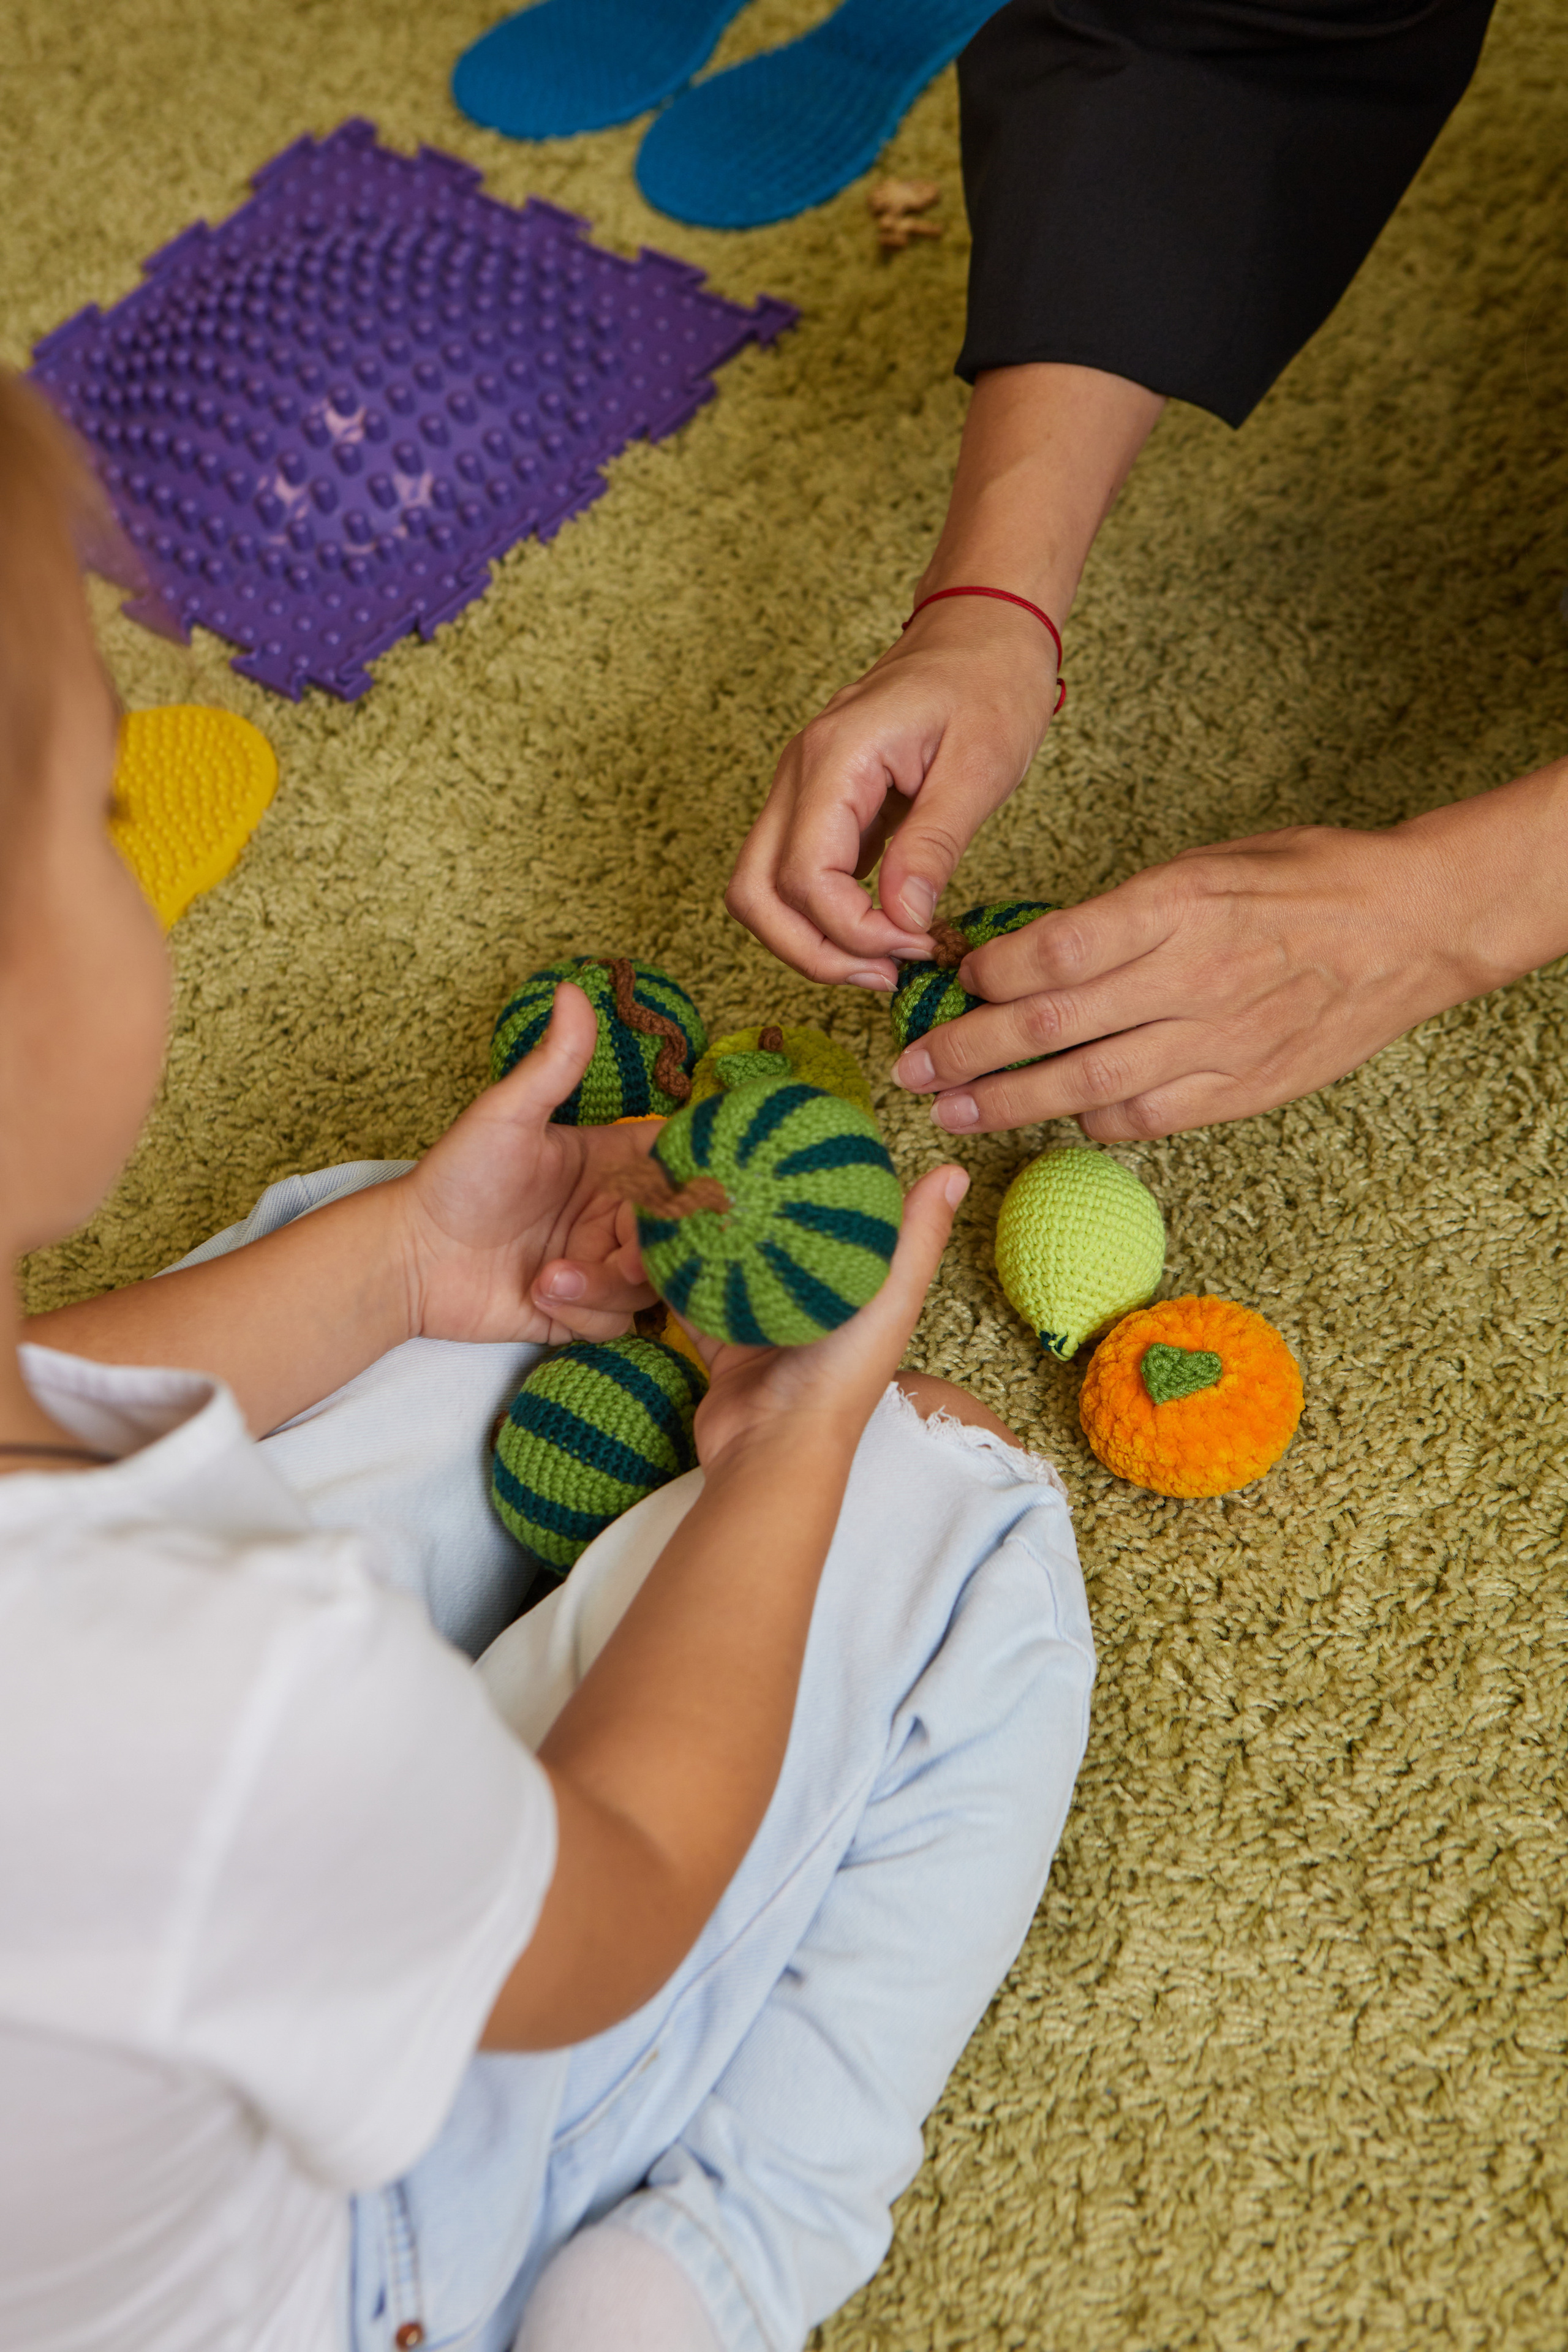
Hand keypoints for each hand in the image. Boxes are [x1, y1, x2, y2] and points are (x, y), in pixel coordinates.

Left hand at [394, 983, 658, 1343]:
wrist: (410, 1259)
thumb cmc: (455, 1179)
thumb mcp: (507, 1115)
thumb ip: (553, 1063)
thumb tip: (573, 988)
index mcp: (610, 1161)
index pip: (679, 1165)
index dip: (691, 1181)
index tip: (678, 1194)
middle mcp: (613, 1211)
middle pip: (675, 1234)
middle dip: (648, 1250)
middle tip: (615, 1253)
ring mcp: (600, 1261)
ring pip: (651, 1283)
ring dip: (603, 1284)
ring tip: (549, 1275)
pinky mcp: (583, 1309)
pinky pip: (620, 1320)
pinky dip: (584, 1312)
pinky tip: (541, 1294)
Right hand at [678, 1163, 969, 1467]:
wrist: (773, 1448)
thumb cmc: (840, 1376)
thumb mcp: (889, 1298)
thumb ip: (917, 1238)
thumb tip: (954, 1168)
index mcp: (855, 1290)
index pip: (842, 1219)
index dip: (823, 1176)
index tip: (798, 1127)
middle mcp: (812, 1305)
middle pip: (780, 1237)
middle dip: (756, 1196)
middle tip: (728, 1145)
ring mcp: (764, 1325)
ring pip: (732, 1261)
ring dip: (711, 1226)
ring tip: (687, 1178)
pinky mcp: (722, 1345)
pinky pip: (692, 1296)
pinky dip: (675, 1269)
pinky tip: (656, 1230)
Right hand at [724, 598, 1058, 987]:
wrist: (983, 627)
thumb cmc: (989, 680)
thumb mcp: (981, 765)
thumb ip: (934, 845)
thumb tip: (902, 920)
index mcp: (836, 757)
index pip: (804, 877)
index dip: (853, 932)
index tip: (916, 944)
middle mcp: (799, 772)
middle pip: (753, 893)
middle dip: (812, 953)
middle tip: (885, 975)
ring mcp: (799, 787)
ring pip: (760, 890)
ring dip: (810, 941)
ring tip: (882, 961)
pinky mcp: (817, 803)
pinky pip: (791, 874)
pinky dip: (823, 916)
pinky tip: (881, 928)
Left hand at [891, 817, 1526, 1141]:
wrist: (1409, 927)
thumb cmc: (1302, 879)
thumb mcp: (1205, 865)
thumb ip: (1122, 911)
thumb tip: (1033, 950)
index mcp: (1174, 906)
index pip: (1052, 950)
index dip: (987, 975)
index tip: (950, 980)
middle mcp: (1187, 978)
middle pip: (1049, 1027)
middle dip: (966, 1052)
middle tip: (911, 1069)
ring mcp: (1214, 1042)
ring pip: (1084, 1086)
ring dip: (1005, 1103)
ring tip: (951, 1111)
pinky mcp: (1238, 1090)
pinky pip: (1143, 1118)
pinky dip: (1089, 1120)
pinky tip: (1053, 1117)